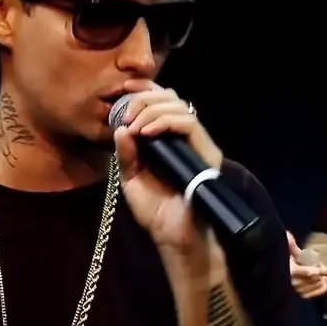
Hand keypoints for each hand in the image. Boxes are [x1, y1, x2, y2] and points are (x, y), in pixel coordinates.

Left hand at [113, 79, 222, 254]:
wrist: (175, 236)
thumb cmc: (155, 210)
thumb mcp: (131, 179)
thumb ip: (126, 154)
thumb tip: (121, 128)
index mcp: (165, 139)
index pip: (159, 101)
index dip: (142, 89)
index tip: (120, 90)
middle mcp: (182, 136)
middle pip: (169, 96)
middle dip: (143, 99)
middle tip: (125, 115)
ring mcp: (196, 142)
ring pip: (179, 105)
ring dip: (152, 110)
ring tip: (134, 126)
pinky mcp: (205, 151)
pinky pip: (188, 123)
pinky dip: (165, 122)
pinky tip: (147, 132)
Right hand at [287, 231, 326, 298]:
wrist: (272, 275)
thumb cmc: (281, 261)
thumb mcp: (285, 253)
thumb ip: (289, 244)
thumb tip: (288, 234)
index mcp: (291, 271)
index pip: (308, 272)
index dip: (320, 271)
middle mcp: (293, 283)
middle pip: (313, 280)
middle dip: (321, 274)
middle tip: (323, 268)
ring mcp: (296, 291)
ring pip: (314, 287)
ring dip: (322, 282)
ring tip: (324, 276)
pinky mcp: (298, 296)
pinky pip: (313, 294)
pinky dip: (321, 290)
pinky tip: (325, 284)